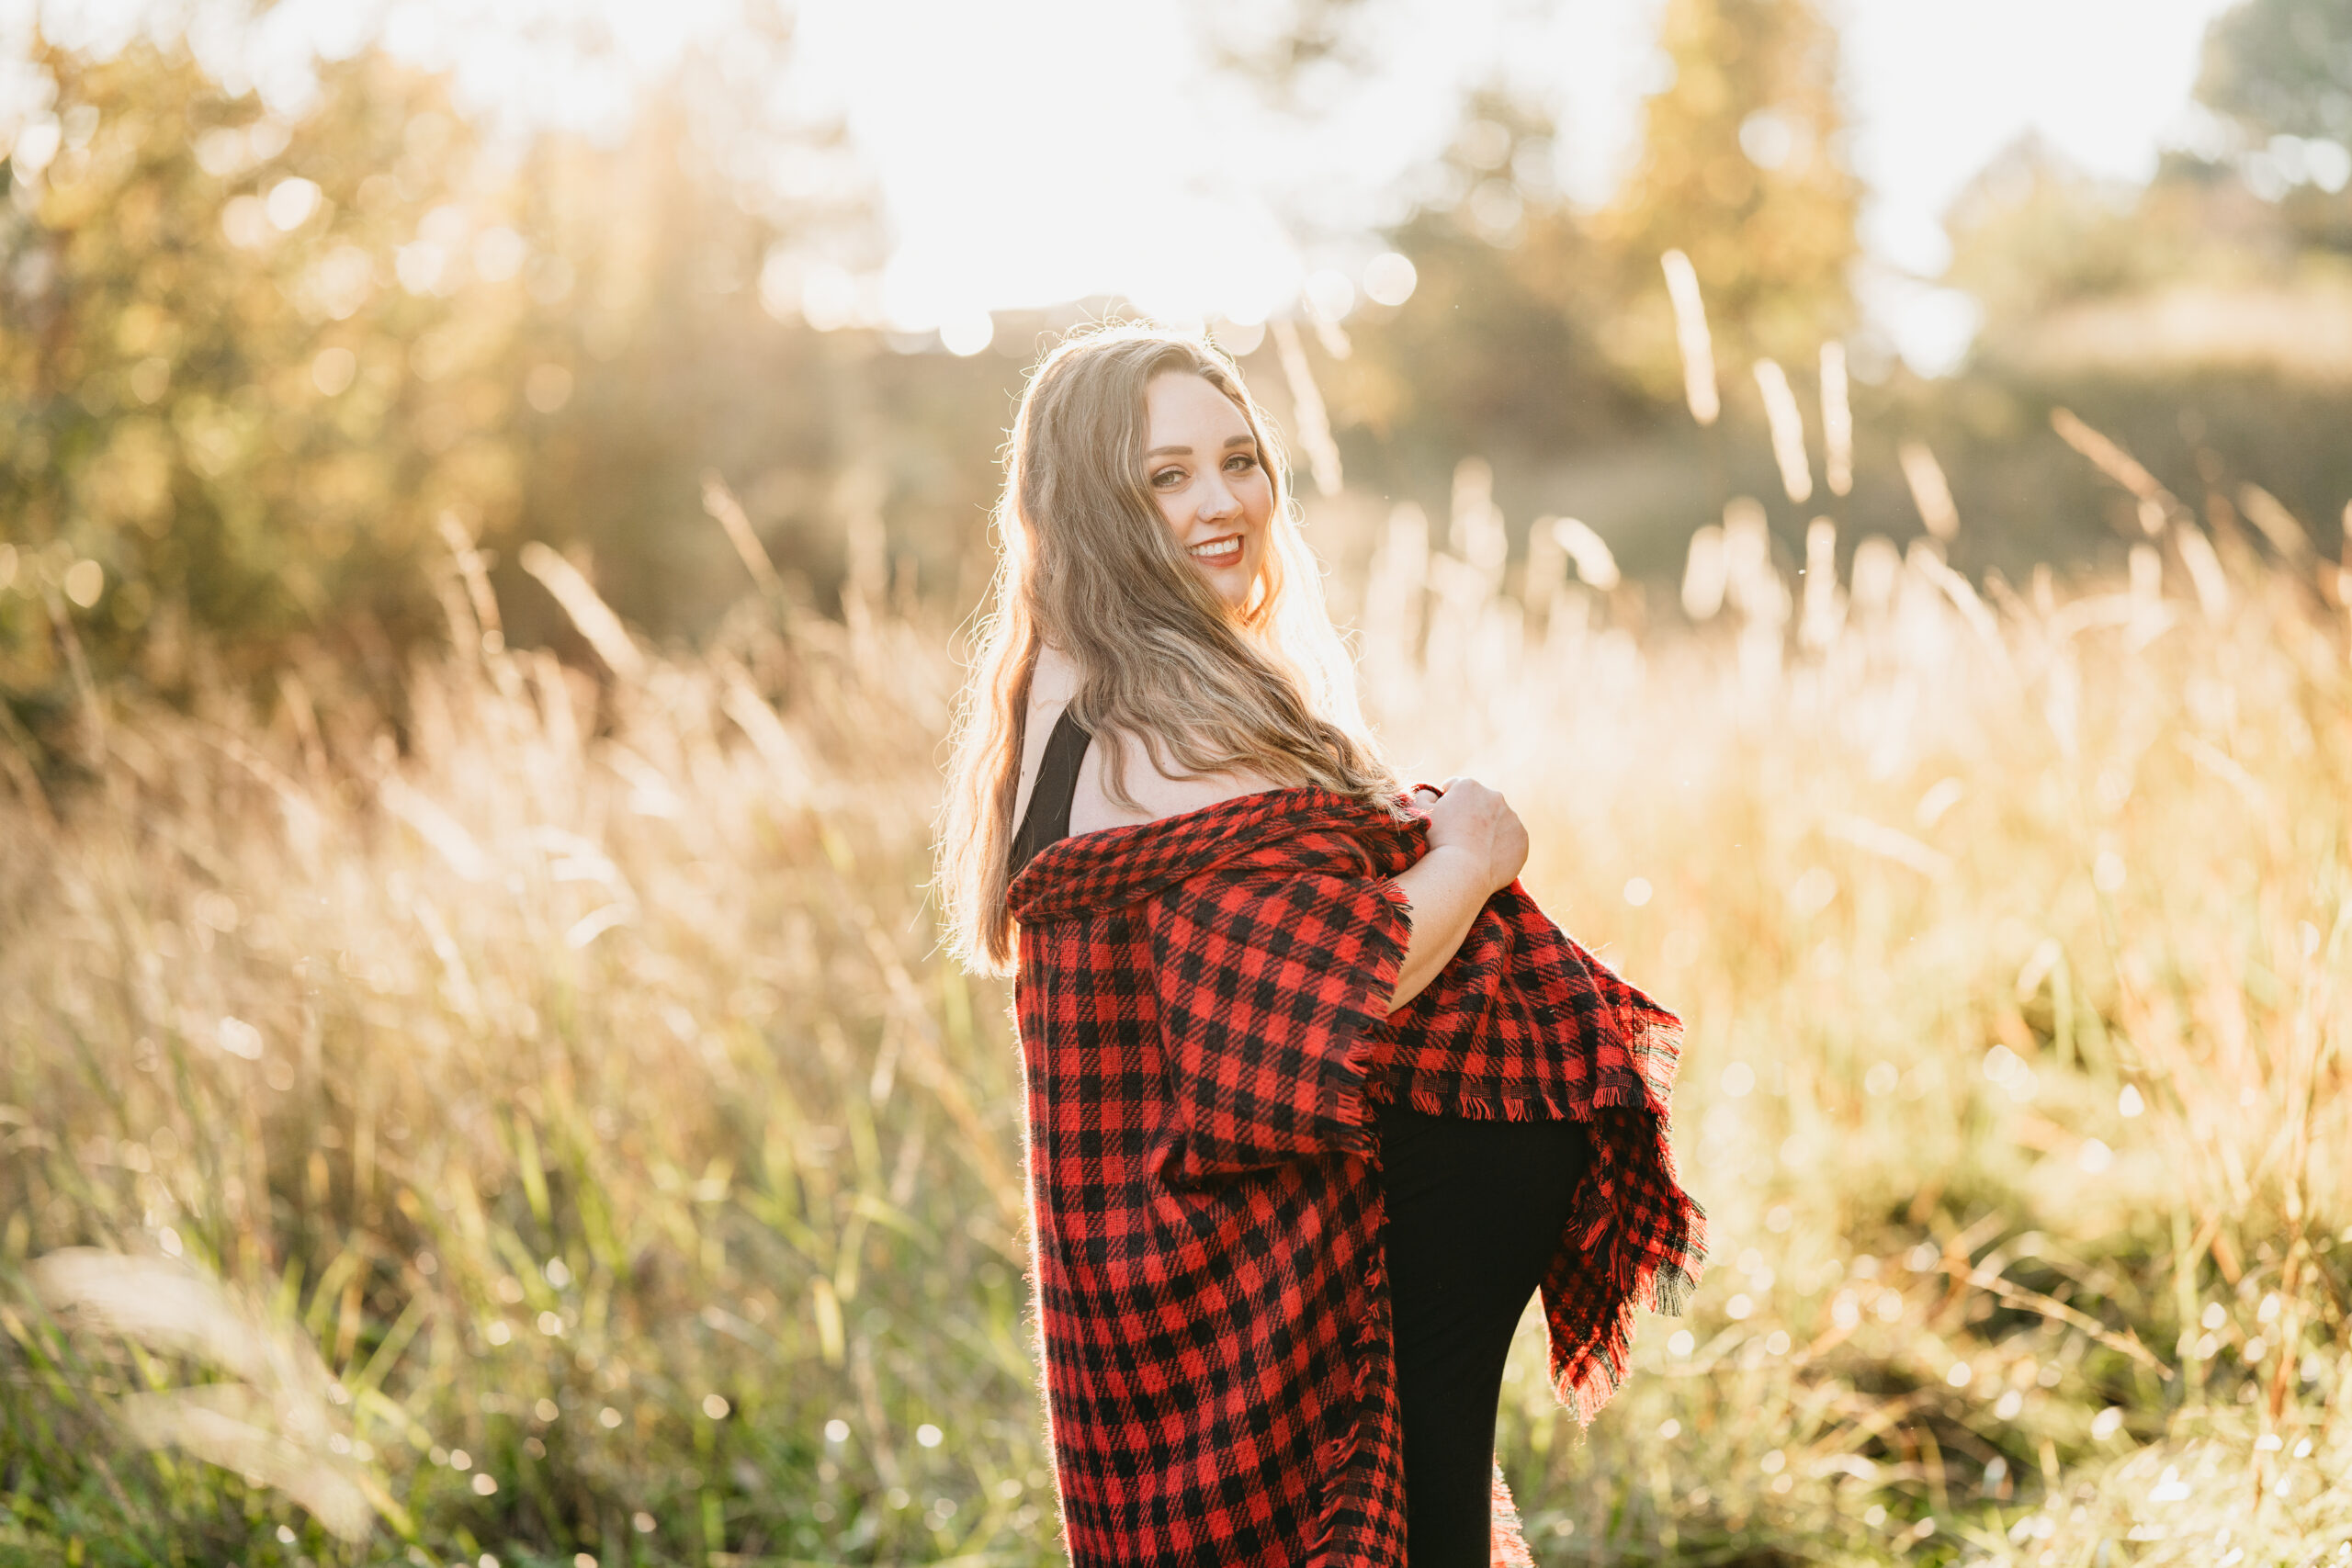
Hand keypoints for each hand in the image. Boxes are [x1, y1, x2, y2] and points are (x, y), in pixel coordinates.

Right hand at [1417, 777, 1527, 895]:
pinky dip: (1502, 846)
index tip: (1444, 820)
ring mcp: (1512, 817)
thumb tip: (1433, 793)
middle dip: (1471, 814)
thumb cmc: (1437, 842)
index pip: (1456, 788)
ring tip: (1474, 851)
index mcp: (1468, 786)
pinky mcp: (1522, 838)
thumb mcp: (1420, 813)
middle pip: (1480, 803)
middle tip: (1459, 837)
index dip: (1447, 803)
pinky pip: (1511, 840)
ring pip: (1498, 821)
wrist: (1462, 873)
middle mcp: (1494, 796)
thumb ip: (1423, 795)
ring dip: (1489, 830)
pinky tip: (1488, 859)